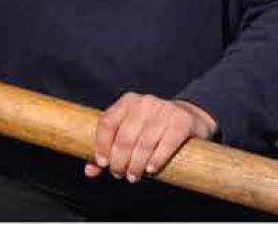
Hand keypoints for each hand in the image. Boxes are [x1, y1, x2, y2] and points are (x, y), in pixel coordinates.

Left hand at [85, 94, 214, 182]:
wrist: (188, 117)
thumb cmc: (151, 128)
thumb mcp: (130, 131)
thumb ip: (109, 149)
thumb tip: (89, 171)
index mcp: (127, 101)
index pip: (107, 122)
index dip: (102, 145)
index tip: (102, 163)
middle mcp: (145, 102)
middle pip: (125, 136)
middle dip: (119, 160)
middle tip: (119, 174)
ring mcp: (164, 110)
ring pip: (144, 143)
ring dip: (136, 164)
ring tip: (133, 176)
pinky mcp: (181, 122)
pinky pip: (166, 143)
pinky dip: (157, 159)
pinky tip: (151, 170)